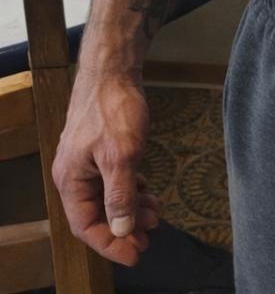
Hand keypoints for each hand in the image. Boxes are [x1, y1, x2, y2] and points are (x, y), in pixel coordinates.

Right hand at [51, 71, 160, 266]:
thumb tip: (121, 230)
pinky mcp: (99, 147)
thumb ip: (120, 196)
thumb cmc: (112, 108)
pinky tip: (147, 190)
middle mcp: (74, 173)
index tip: (136, 253)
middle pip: (98, 214)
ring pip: (108, 196)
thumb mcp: (121, 155)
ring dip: (131, 208)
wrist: (113, 67)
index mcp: (71, 180)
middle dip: (125, 227)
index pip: (87, 226)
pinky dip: (131, 188)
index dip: (111, 244)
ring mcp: (86, 159)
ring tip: (156, 213)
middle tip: (151, 235)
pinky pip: (113, 178)